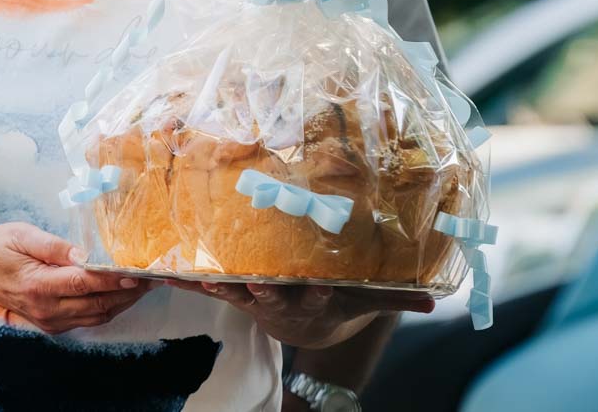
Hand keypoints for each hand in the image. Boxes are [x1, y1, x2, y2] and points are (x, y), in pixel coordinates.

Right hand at [0, 222, 150, 334]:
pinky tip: (121, 294)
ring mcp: (49, 321)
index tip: (137, 271)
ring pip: (96, 316)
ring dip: (122, 302)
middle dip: (127, 292)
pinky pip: (87, 320)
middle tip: (152, 276)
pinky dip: (108, 308)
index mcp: (38, 285)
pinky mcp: (52, 325)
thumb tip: (84, 253)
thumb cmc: (0, 247)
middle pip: (97, 304)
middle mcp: (46, 309)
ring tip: (144, 285)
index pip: (84, 284)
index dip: (113, 279)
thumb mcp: (24, 235)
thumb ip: (54, 246)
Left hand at [164, 280, 432, 349]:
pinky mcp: (235, 293)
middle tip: (248, 277)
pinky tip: (159, 271)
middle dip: (259, 286)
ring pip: (233, 290)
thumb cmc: (341, 301)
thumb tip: (437, 300)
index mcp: (315, 298)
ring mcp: (256, 299)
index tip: (306, 283)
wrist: (310, 326)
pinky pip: (208, 287)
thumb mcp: (368, 302)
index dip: (310, 290)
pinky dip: (186, 279)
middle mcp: (283, 300)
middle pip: (270, 293)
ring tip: (194, 277)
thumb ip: (399, 298)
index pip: (315, 295)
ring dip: (213, 283)